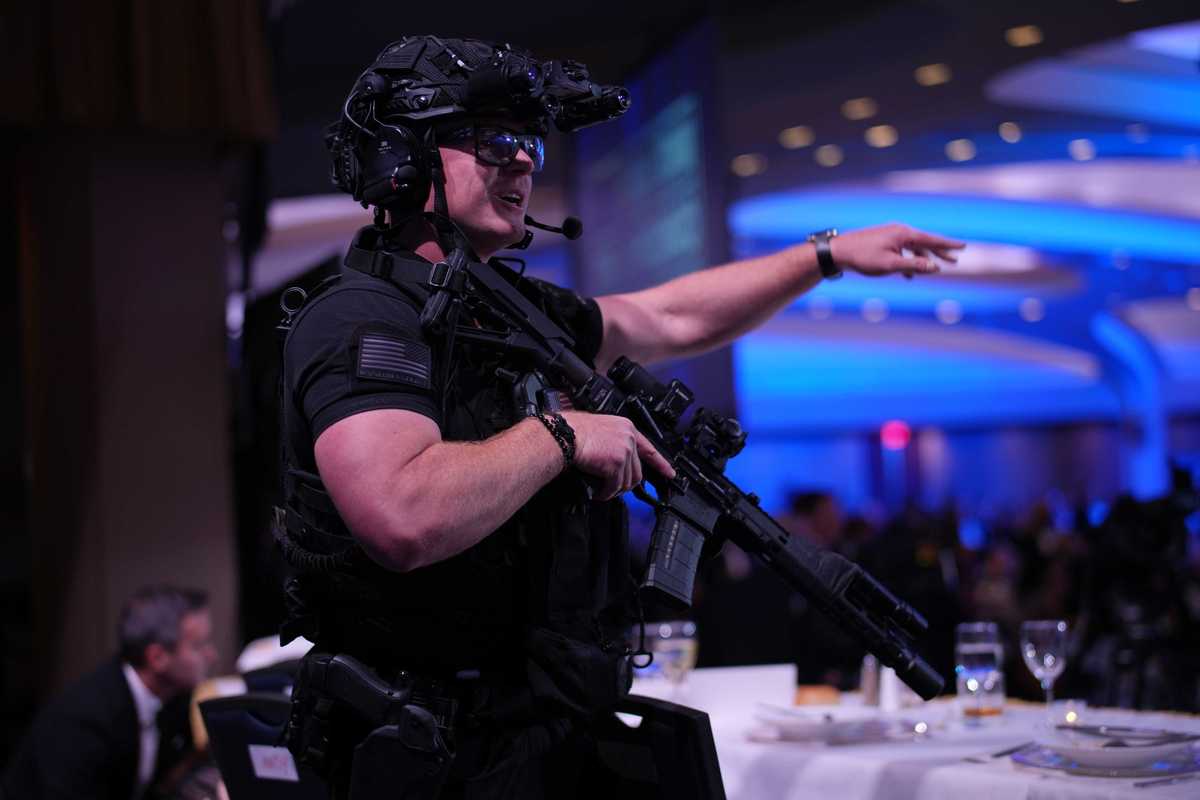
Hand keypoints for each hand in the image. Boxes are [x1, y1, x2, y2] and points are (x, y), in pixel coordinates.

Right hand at [560, 410, 674, 499]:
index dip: (661, 464)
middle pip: (637, 472)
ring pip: (627, 483)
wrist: (563, 434)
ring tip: (601, 490)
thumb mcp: (601, 431)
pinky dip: (605, 493)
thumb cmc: (573, 432)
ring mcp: (624, 450)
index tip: (669, 474)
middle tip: (612, 489)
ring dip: (613, 490)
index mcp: (626, 428)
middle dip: (625, 485)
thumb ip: (614, 444)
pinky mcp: (616, 463)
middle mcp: (628, 438)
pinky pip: (614, 487)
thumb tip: (616, 465)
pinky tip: (597, 492)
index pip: (649, 449)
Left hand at [828, 223, 964, 276]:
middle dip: (940, 253)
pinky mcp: (882, 242)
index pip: (932, 239)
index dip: (948, 245)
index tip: (963, 246)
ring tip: (936, 268)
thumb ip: (914, 266)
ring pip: (913, 248)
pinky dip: (908, 261)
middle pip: (925, 243)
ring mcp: (890, 236)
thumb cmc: (863, 258)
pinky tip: (909, 275)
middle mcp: (899, 232)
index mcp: (904, 234)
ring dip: (924, 258)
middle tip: (955, 260)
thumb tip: (935, 268)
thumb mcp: (891, 265)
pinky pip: (901, 251)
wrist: (838, 251)